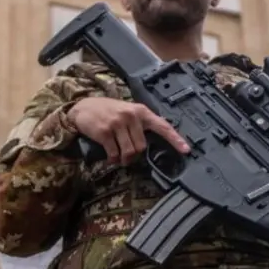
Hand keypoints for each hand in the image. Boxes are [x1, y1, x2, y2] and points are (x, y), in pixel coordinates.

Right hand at [67, 97, 189, 164]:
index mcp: (140, 111)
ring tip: (119, 158)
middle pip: (142, 146)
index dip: (175, 139)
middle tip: (127, 155)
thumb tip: (153, 141)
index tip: (186, 150)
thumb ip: (140, 123)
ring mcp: (117, 123)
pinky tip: (110, 158)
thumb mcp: (127, 111)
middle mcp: (131, 116)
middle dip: (135, 155)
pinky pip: (114, 153)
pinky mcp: (105, 132)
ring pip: (129, 152)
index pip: (162, 126)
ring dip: (124, 159)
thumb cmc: (107, 111)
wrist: (82, 108)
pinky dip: (113, 159)